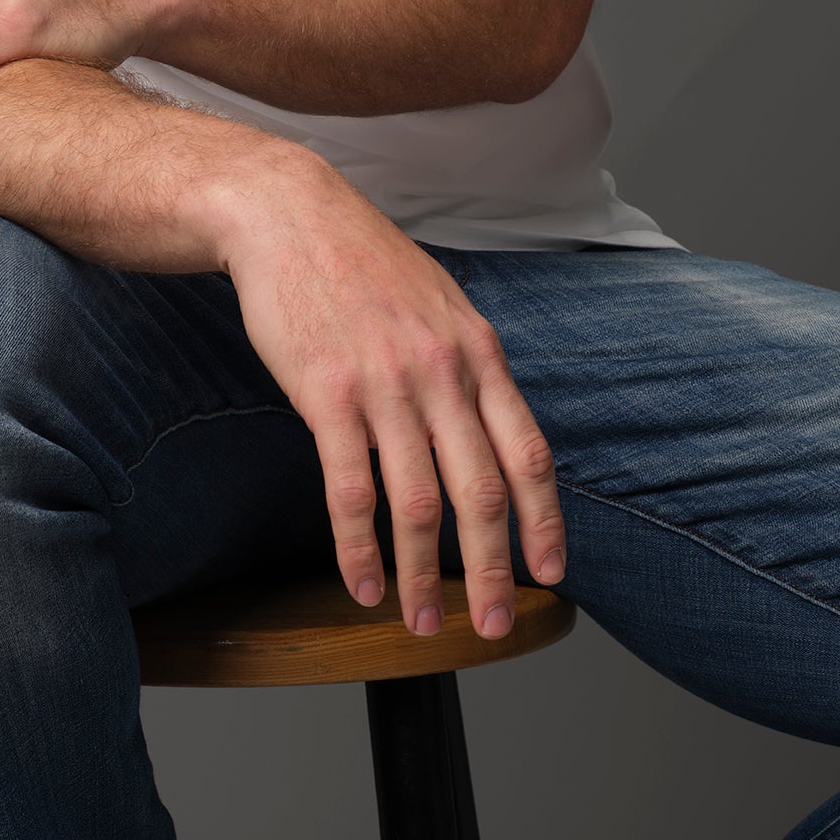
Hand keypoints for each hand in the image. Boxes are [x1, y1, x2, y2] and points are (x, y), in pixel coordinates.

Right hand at [211, 151, 565, 641]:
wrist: (288, 213)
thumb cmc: (362, 261)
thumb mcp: (440, 304)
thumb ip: (468, 366)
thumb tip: (491, 430)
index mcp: (478, 353)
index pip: (529, 454)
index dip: (545, 522)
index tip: (550, 574)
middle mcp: (442, 373)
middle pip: (481, 494)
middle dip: (490, 573)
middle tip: (492, 626)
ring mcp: (385, 386)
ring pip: (416, 505)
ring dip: (422, 576)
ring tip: (423, 623)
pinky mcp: (326, 395)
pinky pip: (350, 491)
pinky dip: (358, 549)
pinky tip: (361, 584)